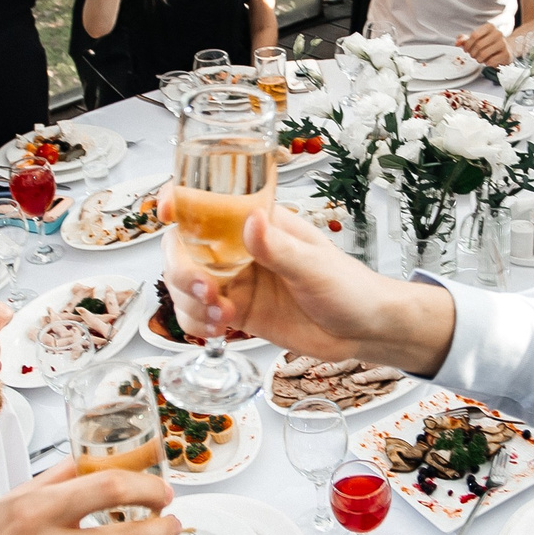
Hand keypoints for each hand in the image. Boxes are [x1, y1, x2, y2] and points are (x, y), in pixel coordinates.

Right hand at [164, 202, 454, 373]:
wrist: (366, 330)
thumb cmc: (351, 287)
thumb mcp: (315, 266)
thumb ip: (279, 248)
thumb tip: (251, 221)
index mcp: (261, 224)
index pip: (210, 204)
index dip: (180, 204)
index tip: (167, 212)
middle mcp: (242, 249)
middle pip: (186, 248)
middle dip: (184, 270)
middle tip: (206, 291)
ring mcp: (238, 281)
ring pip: (187, 284)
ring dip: (190, 302)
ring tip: (220, 316)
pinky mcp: (239, 311)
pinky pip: (200, 314)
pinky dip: (198, 323)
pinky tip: (220, 328)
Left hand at [456, 22, 512, 66]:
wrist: (507, 49)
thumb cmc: (489, 43)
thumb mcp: (477, 38)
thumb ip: (465, 39)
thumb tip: (457, 43)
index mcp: (489, 27)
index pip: (474, 35)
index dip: (467, 44)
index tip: (466, 49)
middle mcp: (498, 33)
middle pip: (478, 45)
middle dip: (472, 53)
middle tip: (473, 55)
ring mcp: (503, 44)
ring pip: (484, 54)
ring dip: (478, 59)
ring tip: (479, 58)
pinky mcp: (506, 54)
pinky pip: (491, 61)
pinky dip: (486, 63)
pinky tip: (488, 61)